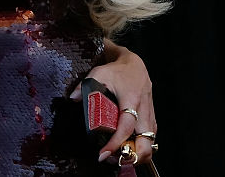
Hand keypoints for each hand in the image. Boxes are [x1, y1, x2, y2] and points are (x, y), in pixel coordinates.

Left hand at [72, 44, 156, 163]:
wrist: (134, 64)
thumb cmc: (118, 70)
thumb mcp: (99, 73)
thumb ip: (84, 86)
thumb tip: (72, 99)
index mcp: (131, 99)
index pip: (126, 127)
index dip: (116, 143)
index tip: (103, 154)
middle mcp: (144, 110)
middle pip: (145, 142)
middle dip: (132, 156)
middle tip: (114, 159)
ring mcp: (149, 116)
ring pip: (150, 144)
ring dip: (136, 154)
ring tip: (118, 157)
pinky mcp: (151, 119)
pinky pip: (151, 139)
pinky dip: (141, 148)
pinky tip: (127, 149)